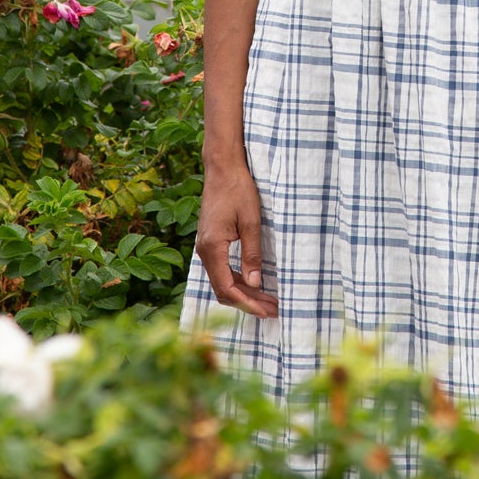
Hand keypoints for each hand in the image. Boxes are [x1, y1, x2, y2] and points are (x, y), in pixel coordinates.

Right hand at [195, 156, 277, 318]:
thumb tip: (256, 283)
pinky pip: (222, 270)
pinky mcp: (211, 243)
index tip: (267, 310)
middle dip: (248, 302)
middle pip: (223, 290)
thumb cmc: (238, 190)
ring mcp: (206, 247)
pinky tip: (254, 283)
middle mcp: (204, 251)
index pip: (227, 288)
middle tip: (273, 309)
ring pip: (222, 281)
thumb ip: (252, 254)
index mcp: (212, 247)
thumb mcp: (251, 222)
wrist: (223, 168)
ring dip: (244, 293)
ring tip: (268, 300)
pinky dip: (238, 281)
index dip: (247, 303)